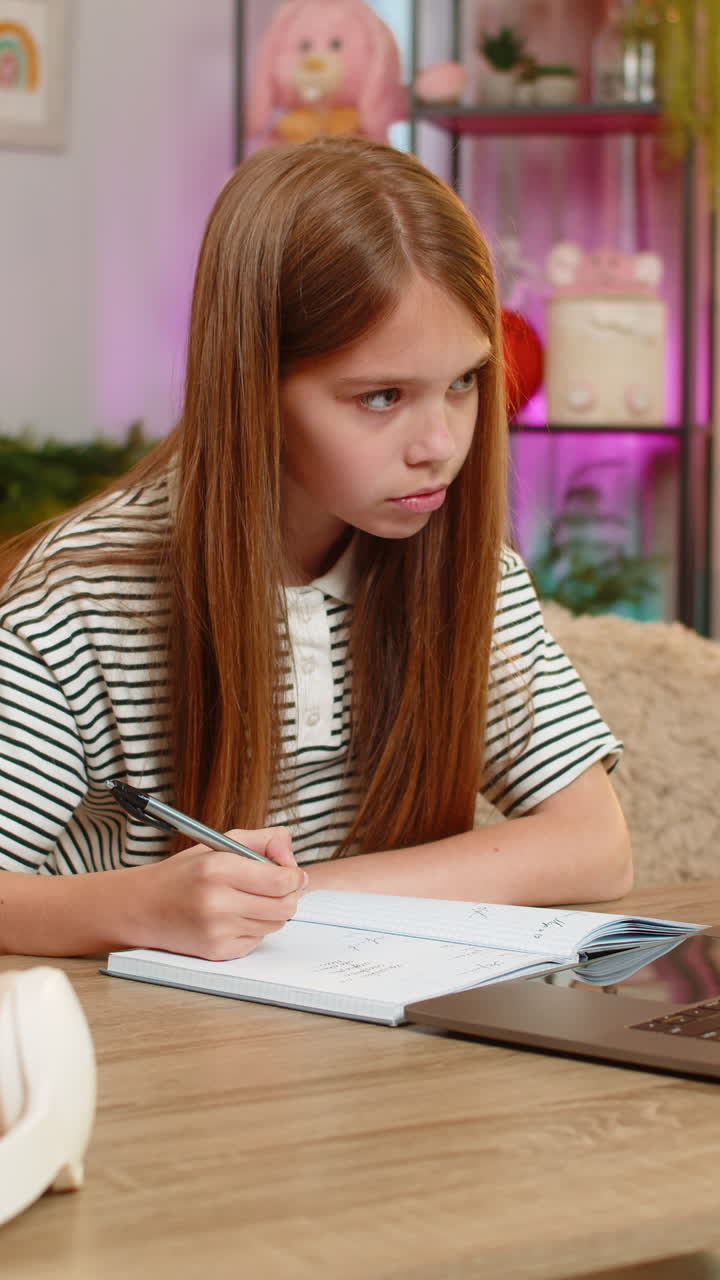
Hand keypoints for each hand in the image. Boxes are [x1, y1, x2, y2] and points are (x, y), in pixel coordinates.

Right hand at [123, 827, 307, 960]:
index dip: (295, 876)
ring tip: (249, 899)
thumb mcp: (219, 843)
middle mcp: (217, 902)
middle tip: (279, 887)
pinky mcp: (217, 951)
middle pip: (285, 906)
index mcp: (218, 868)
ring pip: (275, 924)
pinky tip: (233, 917)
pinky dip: (254, 928)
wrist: (143, 907)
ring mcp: (217, 930)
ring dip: (271, 911)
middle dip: (289, 895)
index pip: (281, 880)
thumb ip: (263, 840)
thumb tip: (292, 855)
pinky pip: (258, 940)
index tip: (292, 873)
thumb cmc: (183, 874)